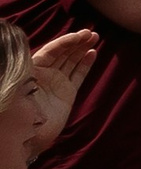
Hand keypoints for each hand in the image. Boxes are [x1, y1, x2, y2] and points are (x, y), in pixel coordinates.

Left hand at [24, 30, 98, 155]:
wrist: (28, 135)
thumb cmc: (19, 110)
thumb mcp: (18, 86)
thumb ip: (23, 69)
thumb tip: (20, 46)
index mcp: (32, 70)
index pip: (50, 50)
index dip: (65, 42)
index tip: (78, 35)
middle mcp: (44, 73)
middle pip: (62, 53)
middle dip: (75, 42)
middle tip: (90, 33)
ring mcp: (56, 83)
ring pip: (71, 61)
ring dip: (82, 49)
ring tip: (94, 38)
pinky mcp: (67, 93)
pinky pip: (78, 75)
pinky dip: (85, 64)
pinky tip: (92, 53)